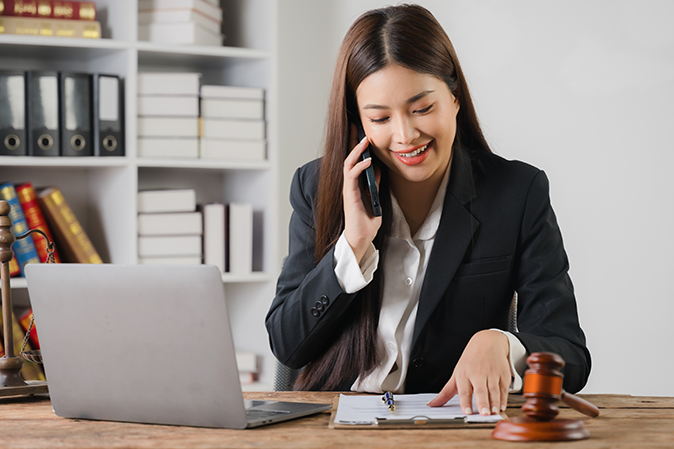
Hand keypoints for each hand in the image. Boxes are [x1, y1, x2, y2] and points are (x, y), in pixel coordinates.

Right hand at [343, 125, 381, 262]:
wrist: (361, 237)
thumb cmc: (367, 220)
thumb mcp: (375, 196)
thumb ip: (374, 183)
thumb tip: (377, 168)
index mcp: (355, 183)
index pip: (354, 160)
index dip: (357, 146)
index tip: (362, 132)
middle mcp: (349, 183)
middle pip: (349, 157)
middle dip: (353, 142)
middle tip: (358, 127)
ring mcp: (348, 188)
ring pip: (349, 163)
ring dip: (356, 151)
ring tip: (365, 140)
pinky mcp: (349, 194)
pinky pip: (351, 176)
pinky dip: (359, 166)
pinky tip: (368, 161)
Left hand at [427, 330, 510, 415]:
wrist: (487, 342)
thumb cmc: (470, 361)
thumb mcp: (456, 374)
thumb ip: (446, 392)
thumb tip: (433, 404)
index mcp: (464, 374)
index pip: (464, 391)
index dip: (466, 402)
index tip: (467, 412)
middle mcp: (478, 373)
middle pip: (480, 390)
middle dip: (482, 402)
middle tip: (484, 413)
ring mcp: (491, 374)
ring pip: (493, 390)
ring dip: (494, 402)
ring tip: (494, 412)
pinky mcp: (503, 375)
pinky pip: (504, 389)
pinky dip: (503, 398)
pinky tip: (501, 406)